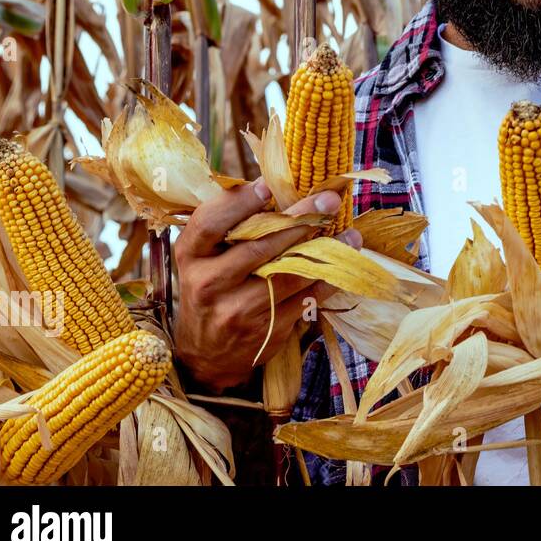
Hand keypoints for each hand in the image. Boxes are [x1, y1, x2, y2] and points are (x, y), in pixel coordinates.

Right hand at [172, 179, 358, 391]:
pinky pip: (304, 299)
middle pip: (258, 245)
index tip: (270, 186)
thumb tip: (277, 185)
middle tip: (328, 200)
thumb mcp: (204, 256)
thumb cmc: (213, 287)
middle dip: (300, 219)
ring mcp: (237, 309)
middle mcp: (209, 282)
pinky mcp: (265, 330)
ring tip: (349, 235)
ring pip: (288, 273)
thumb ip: (230, 225)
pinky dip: (326, 279)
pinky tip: (342, 264)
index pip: (210, 223)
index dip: (240, 203)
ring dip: (325, 250)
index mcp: (190, 255)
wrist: (206, 354)